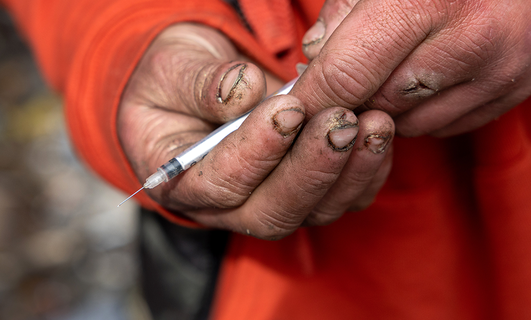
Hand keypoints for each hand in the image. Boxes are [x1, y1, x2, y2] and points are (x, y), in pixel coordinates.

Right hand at [118, 23, 394, 238]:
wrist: (196, 86)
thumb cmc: (176, 79)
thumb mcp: (172, 69)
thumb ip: (200, 84)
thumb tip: (244, 91)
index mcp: (181, 181)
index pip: (220, 184)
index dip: (256, 151)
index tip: (287, 108)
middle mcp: (226, 205)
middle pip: (273, 211)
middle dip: (311, 168)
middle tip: (340, 121)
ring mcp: (269, 202)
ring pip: (313, 210)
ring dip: (348, 170)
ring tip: (372, 123)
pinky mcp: (304, 192)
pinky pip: (341, 197)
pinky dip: (366, 171)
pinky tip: (379, 134)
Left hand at [296, 0, 530, 136]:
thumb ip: (342, 7)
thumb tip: (314, 55)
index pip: (345, 74)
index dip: (310, 99)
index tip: (290, 111)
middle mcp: (469, 39)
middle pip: (376, 103)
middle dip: (348, 100)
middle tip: (338, 80)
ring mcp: (498, 70)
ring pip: (409, 123)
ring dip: (385, 107)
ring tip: (387, 67)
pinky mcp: (515, 89)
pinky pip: (445, 124)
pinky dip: (421, 110)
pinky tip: (422, 76)